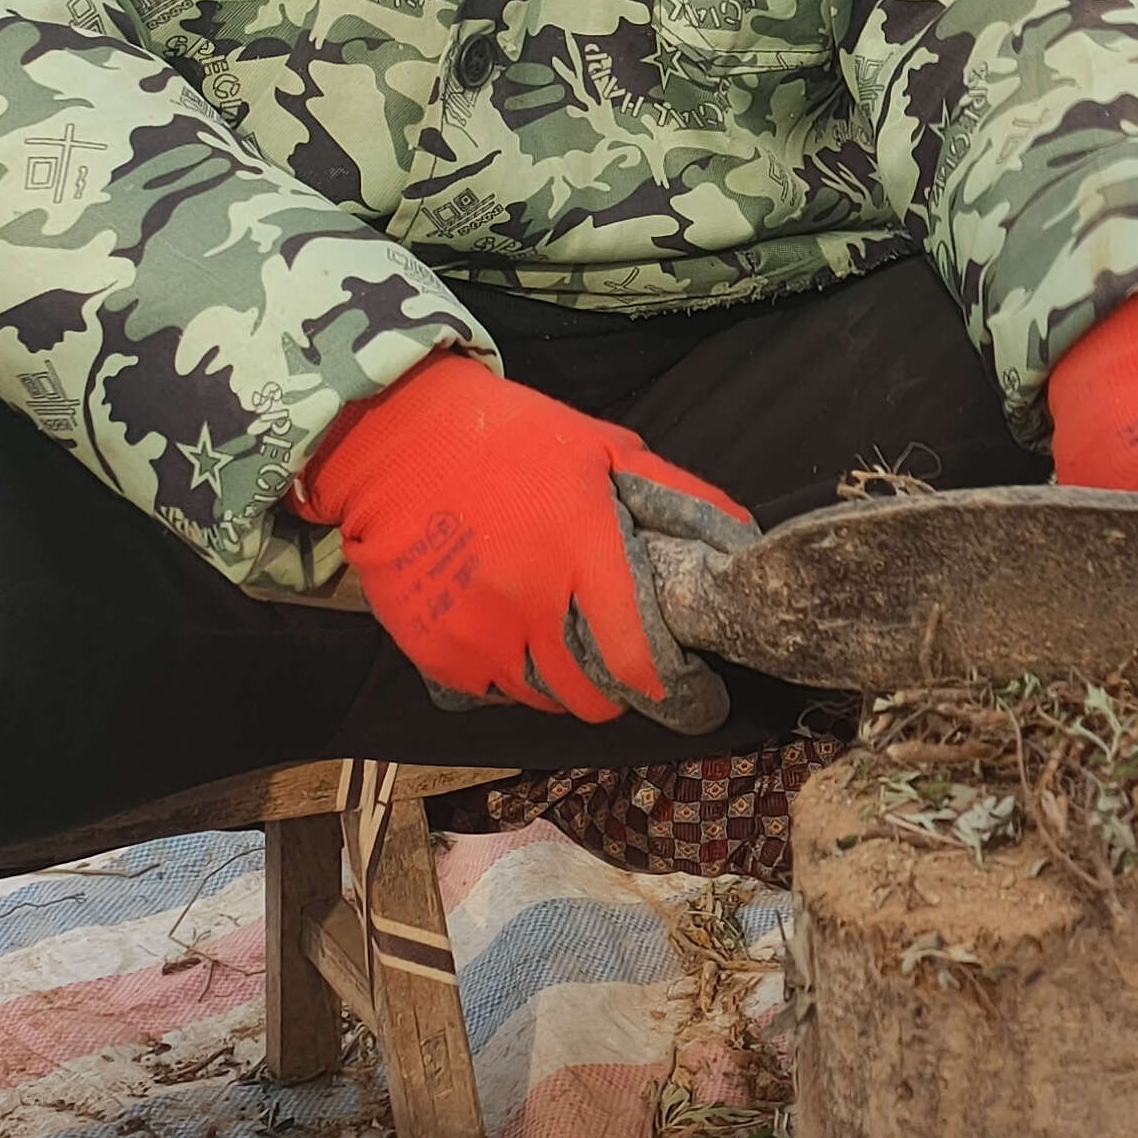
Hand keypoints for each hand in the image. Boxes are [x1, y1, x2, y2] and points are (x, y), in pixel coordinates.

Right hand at [291, 352, 749, 722]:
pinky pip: (490, 691)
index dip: (669, 686)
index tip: (687, 687)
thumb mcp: (603, 449)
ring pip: (543, 699)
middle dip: (617, 690)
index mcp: (583, 551)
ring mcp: (479, 633)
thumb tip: (742, 536)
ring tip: (565, 645)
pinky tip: (512, 636)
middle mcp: (532, 604)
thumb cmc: (512, 439)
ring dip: (564, 685)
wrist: (395, 438)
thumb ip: (675, 495)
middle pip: (592, 696)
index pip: (637, 658)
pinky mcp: (434, 650)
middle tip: (622, 664)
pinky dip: (509, 677)